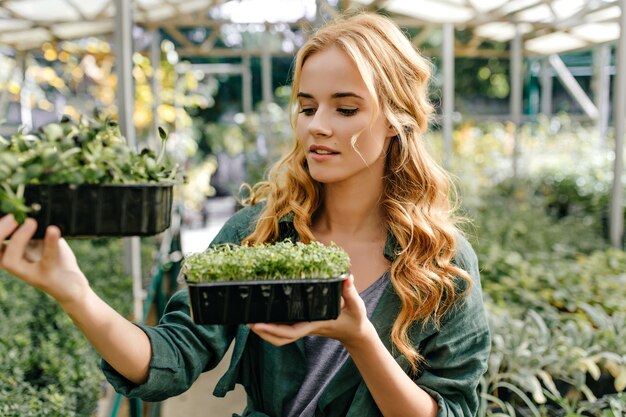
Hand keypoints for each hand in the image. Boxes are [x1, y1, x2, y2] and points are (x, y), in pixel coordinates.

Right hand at [0, 215, 88, 305]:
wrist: (72, 285)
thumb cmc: (55, 261)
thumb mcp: (42, 241)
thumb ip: (33, 229)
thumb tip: (29, 210)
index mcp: (11, 255)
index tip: (7, 214)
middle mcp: (15, 266)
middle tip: (13, 217)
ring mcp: (29, 274)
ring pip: (11, 260)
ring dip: (18, 239)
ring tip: (31, 222)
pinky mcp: (46, 277)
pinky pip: (46, 259)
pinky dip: (50, 243)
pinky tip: (53, 230)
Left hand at [248, 275, 374, 347]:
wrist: (355, 332)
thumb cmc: (355, 318)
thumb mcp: (356, 305)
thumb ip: (350, 291)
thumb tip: (347, 277)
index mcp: (314, 324)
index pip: (290, 331)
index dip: (272, 330)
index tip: (257, 324)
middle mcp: (306, 327)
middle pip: (280, 338)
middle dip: (263, 333)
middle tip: (247, 321)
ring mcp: (303, 327)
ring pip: (280, 337)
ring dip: (264, 332)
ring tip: (249, 319)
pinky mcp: (303, 324)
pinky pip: (284, 330)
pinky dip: (271, 327)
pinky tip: (263, 315)